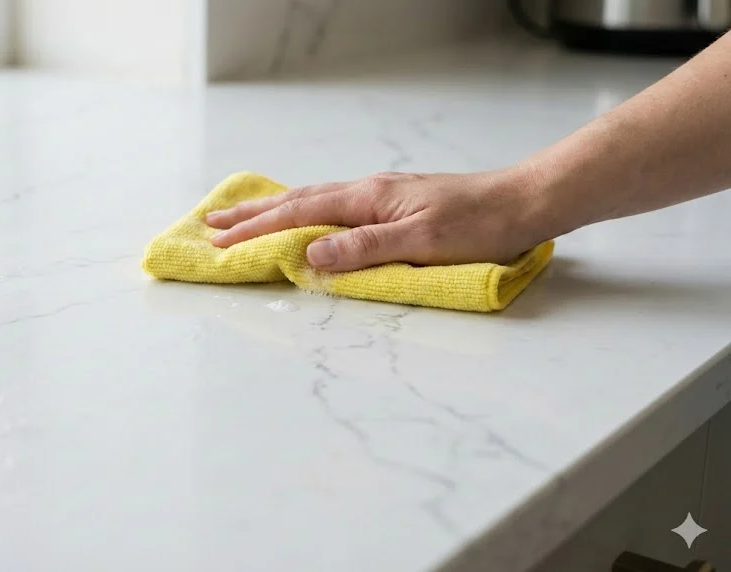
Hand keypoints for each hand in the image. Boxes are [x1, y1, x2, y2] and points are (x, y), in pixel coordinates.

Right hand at [206, 170, 547, 271]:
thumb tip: (311, 254)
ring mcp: (380, 196)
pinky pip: (333, 206)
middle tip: (211, 222)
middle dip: (252, 214)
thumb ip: (365, 248)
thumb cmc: (480, 225)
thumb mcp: (422, 243)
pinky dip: (304, 211)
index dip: (257, 230)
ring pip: (313, 200)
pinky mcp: (393, 206)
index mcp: (368, 199)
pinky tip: (304, 216)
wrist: (525, 203)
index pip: (300, 215)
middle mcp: (368, 192)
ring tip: (243, 216)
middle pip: (297, 201)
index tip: (219, 241)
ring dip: (273, 210)